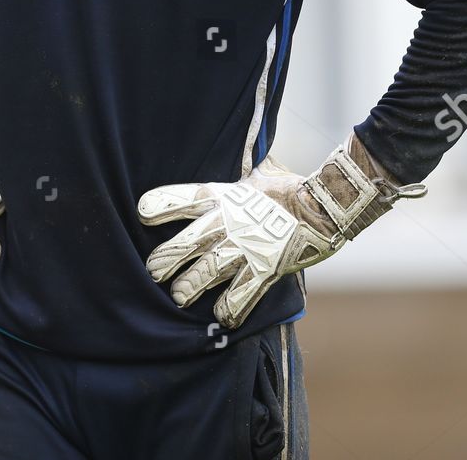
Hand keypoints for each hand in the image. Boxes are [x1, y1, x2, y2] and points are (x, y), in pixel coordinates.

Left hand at [137, 132, 423, 327]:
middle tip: (153, 272)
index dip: (158, 207)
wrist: (325, 207)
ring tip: (179, 296)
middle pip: (185, 244)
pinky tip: (220, 316)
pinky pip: (239, 296)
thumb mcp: (258, 172)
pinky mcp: (265, 270)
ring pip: (206, 273)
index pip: (180, 199)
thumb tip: (238, 150)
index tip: (141, 214)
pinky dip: (228, 309)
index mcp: (222, 195)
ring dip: (189, 287)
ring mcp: (246, 248)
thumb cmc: (289, 187)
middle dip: (164, 261)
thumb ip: (240, 174)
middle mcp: (228, 222)